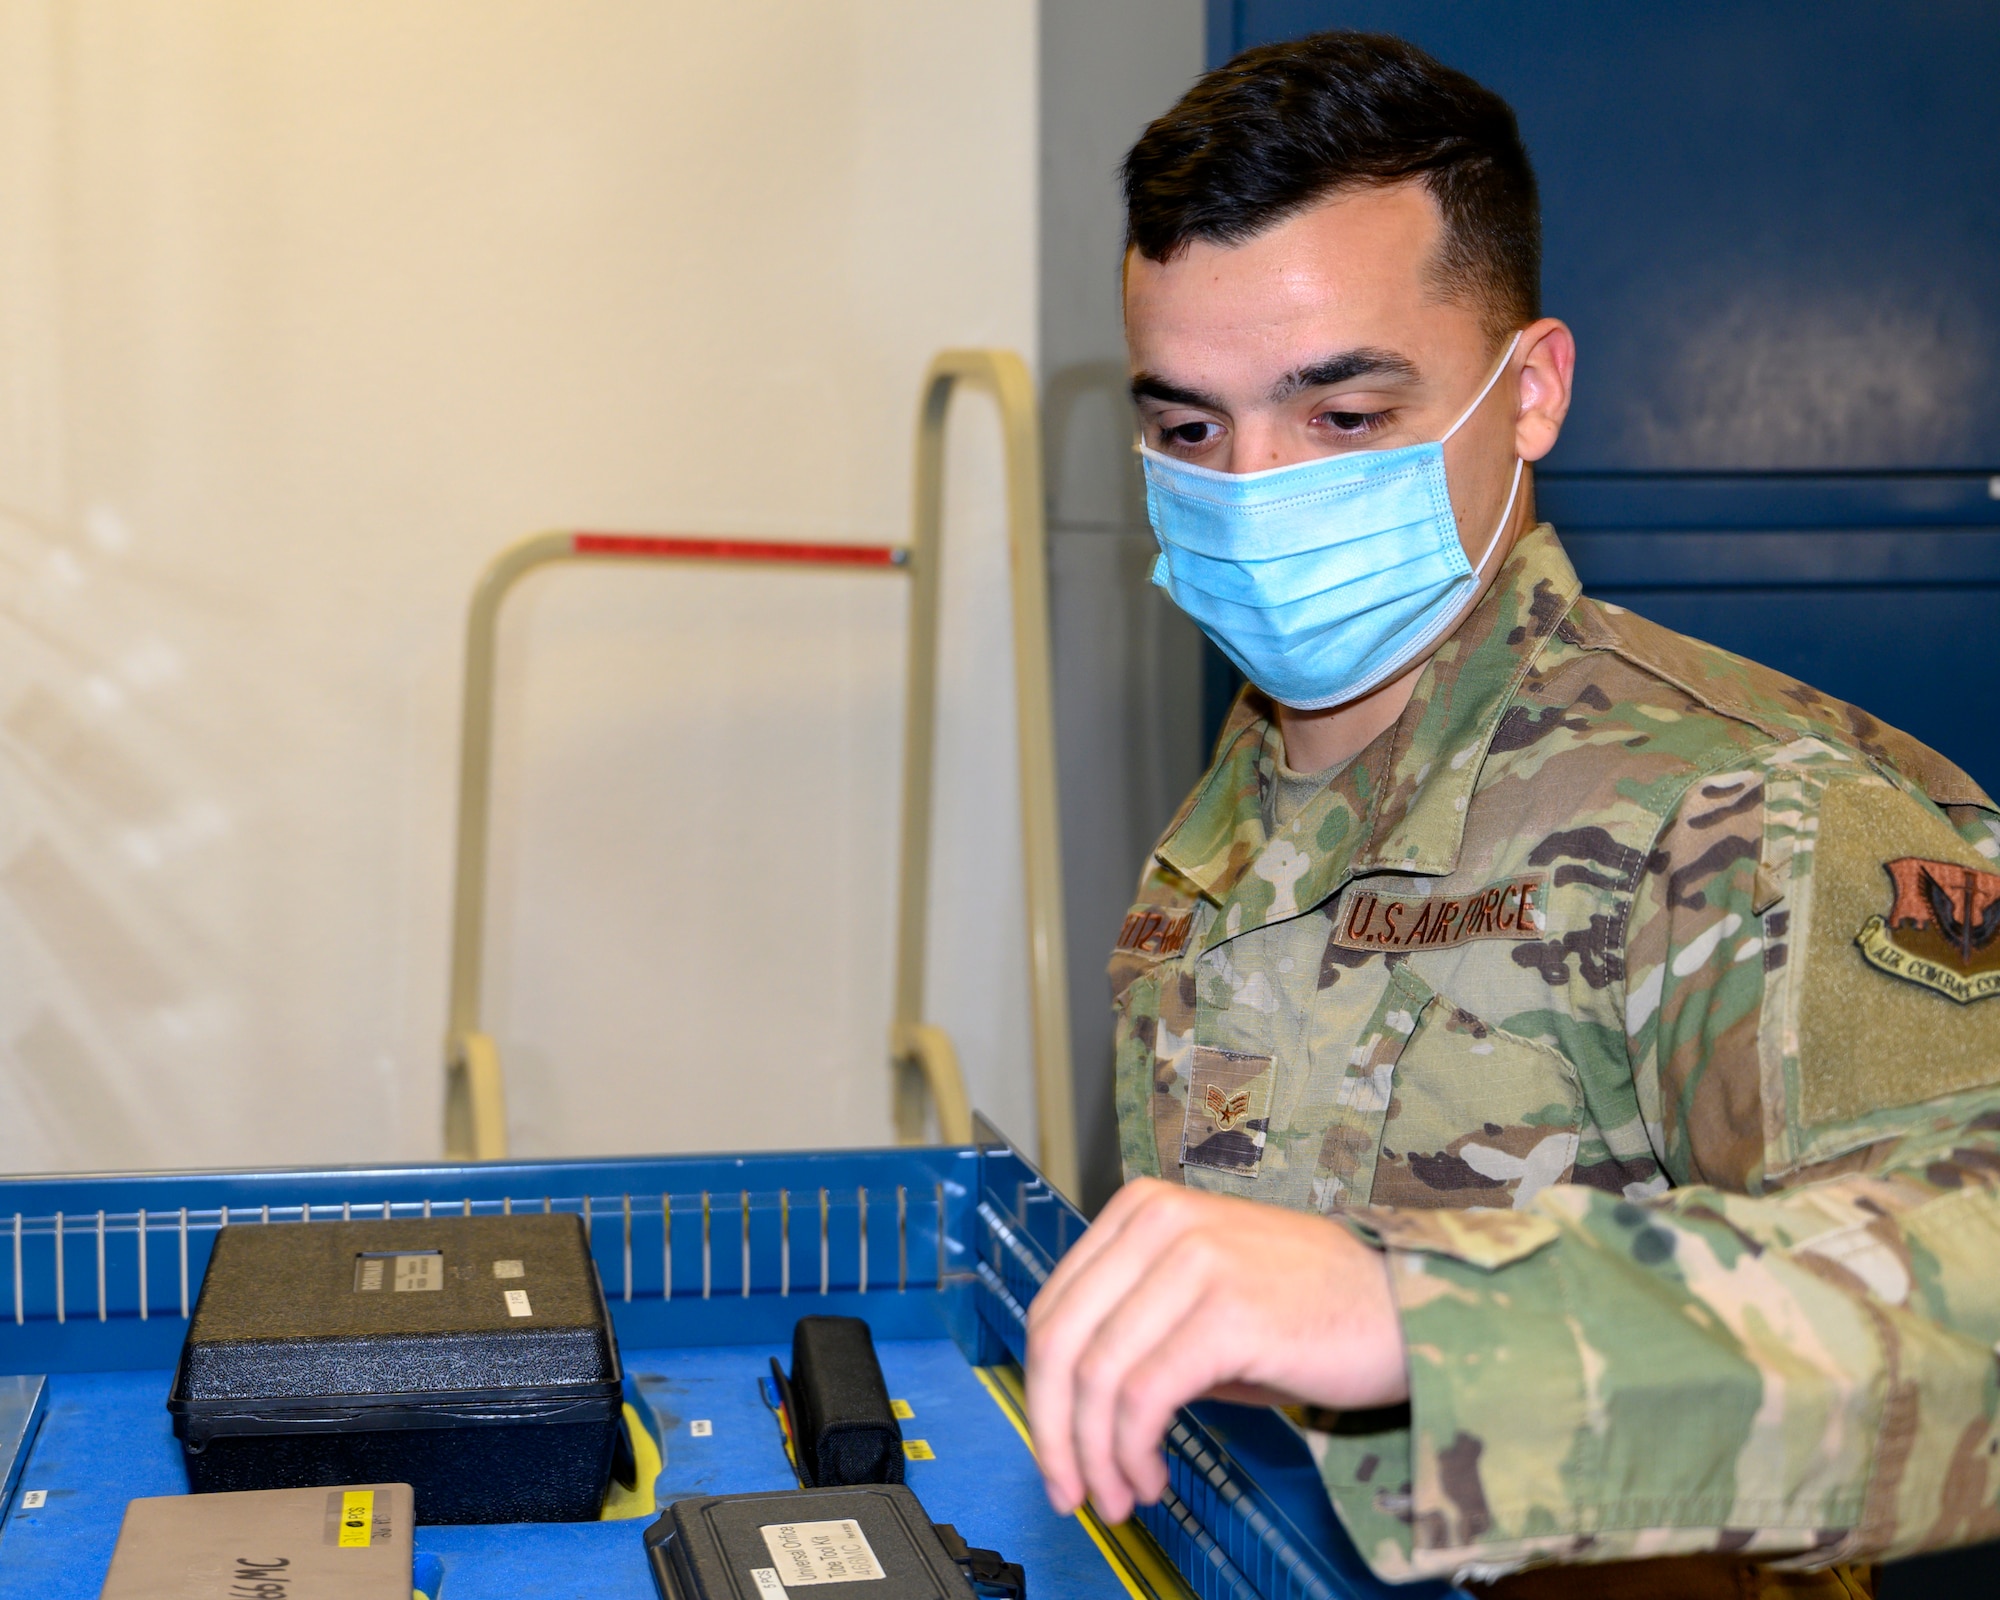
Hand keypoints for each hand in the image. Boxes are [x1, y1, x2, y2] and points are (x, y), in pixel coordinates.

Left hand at [1024, 1177, 1407, 1522]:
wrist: (1405, 1309)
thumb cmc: (1309, 1308)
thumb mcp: (1202, 1296)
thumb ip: (1134, 1328)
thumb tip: (1069, 1409)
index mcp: (1143, 1208)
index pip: (1054, 1306)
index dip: (1040, 1392)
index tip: (1052, 1452)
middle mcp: (1161, 1221)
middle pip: (1060, 1339)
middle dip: (1052, 1430)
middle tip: (1068, 1489)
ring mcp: (1195, 1261)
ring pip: (1098, 1374)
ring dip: (1095, 1455)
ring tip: (1119, 1495)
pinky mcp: (1228, 1312)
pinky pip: (1145, 1396)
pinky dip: (1133, 1450)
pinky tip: (1152, 1475)